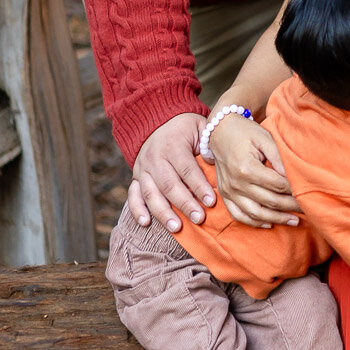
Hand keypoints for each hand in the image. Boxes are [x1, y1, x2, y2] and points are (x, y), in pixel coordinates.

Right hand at [128, 114, 215, 231]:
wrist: (157, 121)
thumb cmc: (186, 128)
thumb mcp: (201, 128)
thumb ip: (208, 146)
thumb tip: (217, 166)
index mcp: (173, 146)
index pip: (187, 170)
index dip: (199, 186)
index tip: (211, 202)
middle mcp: (155, 159)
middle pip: (169, 185)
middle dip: (184, 204)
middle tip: (199, 218)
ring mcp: (143, 169)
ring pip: (151, 193)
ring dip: (163, 213)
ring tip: (176, 228)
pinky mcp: (135, 178)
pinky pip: (133, 195)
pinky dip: (137, 210)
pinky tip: (145, 223)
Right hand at [209, 114, 300, 227]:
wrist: (220, 132)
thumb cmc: (246, 133)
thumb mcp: (265, 139)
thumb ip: (279, 158)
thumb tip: (293, 176)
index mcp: (247, 168)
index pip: (277, 185)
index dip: (294, 190)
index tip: (308, 192)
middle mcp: (236, 183)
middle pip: (269, 201)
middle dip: (291, 206)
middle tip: (308, 208)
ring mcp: (229, 191)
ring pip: (256, 214)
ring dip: (277, 219)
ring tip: (294, 221)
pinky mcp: (225, 195)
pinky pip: (239, 215)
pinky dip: (254, 223)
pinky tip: (270, 224)